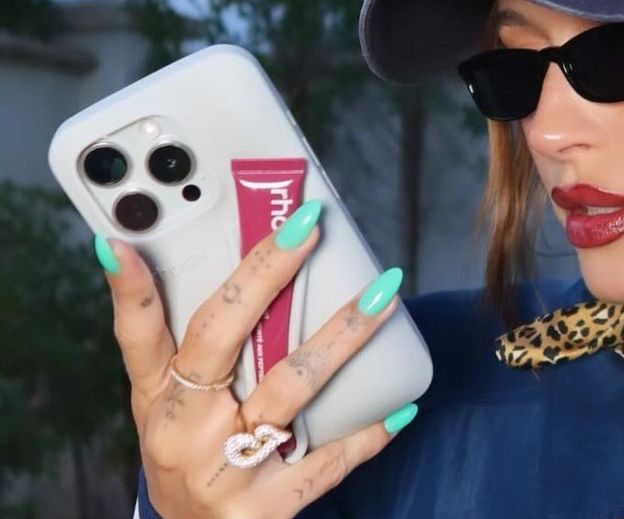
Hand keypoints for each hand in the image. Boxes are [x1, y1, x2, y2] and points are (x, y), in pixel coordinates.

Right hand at [95, 205, 412, 518]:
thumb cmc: (191, 447)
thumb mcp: (169, 402)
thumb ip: (184, 341)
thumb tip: (177, 257)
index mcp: (156, 397)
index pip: (140, 332)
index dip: (132, 287)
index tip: (128, 238)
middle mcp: (184, 431)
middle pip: (220, 339)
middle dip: (264, 275)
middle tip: (308, 227)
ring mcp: (226, 469)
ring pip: (289, 389)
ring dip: (341, 337)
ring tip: (384, 295)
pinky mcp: (268, 507)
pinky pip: (328, 460)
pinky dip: (367, 432)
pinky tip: (402, 405)